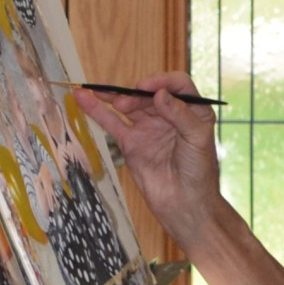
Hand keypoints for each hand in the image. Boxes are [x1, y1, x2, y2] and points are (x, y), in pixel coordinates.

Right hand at [72, 71, 220, 245]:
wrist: (184, 204)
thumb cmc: (199, 170)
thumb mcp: (198, 138)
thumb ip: (180, 114)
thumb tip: (159, 93)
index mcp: (192, 109)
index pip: (178, 84)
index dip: (163, 80)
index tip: (150, 87)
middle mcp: (169, 114)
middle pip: (149, 93)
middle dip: (136, 93)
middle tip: (126, 102)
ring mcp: (148, 127)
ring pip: (128, 105)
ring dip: (112, 96)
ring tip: (96, 90)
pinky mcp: (130, 142)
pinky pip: (112, 122)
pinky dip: (97, 110)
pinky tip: (83, 97)